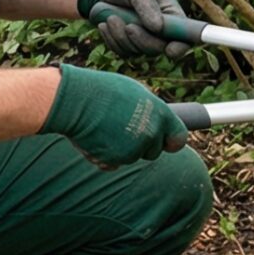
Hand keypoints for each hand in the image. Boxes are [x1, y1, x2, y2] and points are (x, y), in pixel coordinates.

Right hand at [46, 65, 188, 167]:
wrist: (74, 100)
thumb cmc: (102, 90)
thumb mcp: (135, 91)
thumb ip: (151, 110)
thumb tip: (158, 121)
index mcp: (160, 114)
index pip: (179, 138)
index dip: (172, 141)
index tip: (168, 142)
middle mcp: (150, 134)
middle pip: (154, 151)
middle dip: (143, 144)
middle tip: (123, 128)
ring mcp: (132, 150)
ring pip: (132, 157)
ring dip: (121, 148)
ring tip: (105, 127)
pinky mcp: (113, 161)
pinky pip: (113, 164)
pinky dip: (105, 156)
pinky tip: (95, 138)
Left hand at [77, 0, 193, 58]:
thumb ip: (146, 6)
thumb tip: (158, 28)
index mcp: (172, 16)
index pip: (185, 38)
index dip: (181, 47)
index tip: (170, 50)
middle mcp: (161, 33)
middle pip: (159, 49)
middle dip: (143, 40)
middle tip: (129, 27)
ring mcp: (144, 42)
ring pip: (138, 51)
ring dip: (122, 36)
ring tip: (111, 17)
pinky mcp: (127, 47)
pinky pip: (122, 51)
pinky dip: (112, 38)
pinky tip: (105, 24)